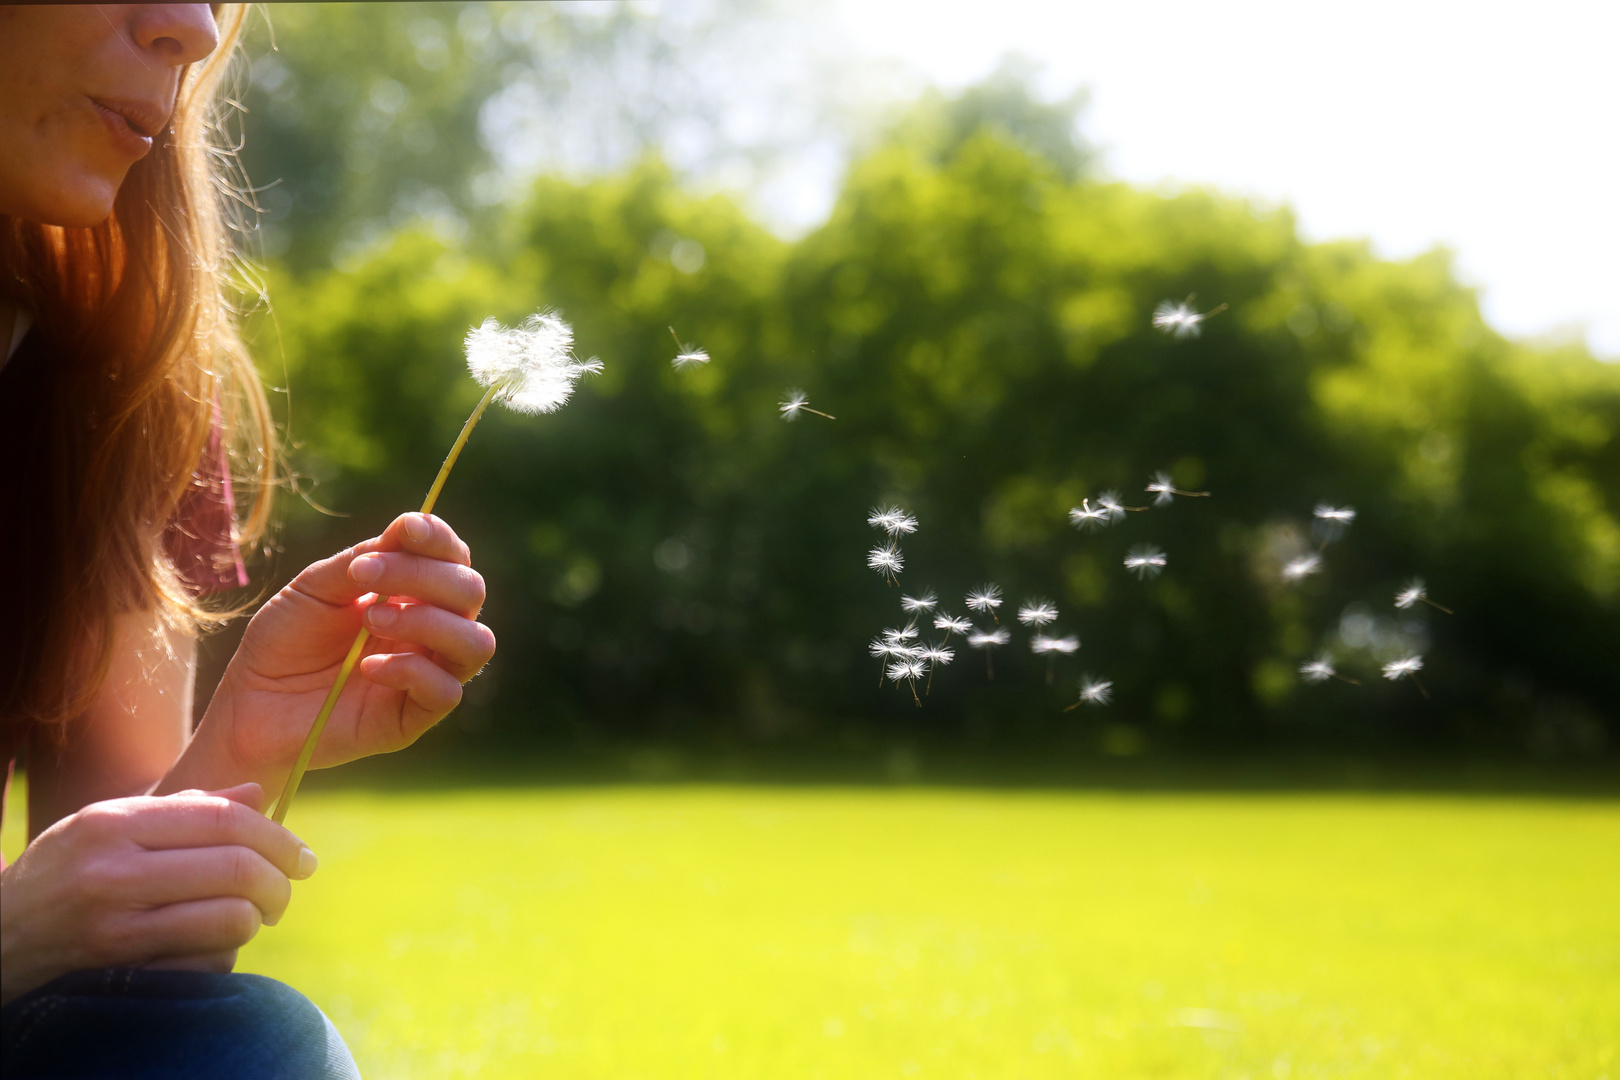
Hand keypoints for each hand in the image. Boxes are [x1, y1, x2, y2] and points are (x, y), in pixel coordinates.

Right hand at [0, 784, 313, 1006]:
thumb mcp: (110, 824)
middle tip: (286, 889)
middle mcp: (111, 872)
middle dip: (280, 882)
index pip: (224, 819)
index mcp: (114, 823)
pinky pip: (206, 963)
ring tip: (251, 915)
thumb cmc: (68, 870)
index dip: (278, 837)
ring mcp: (112, 926)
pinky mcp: (119, 971)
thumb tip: (257, 794)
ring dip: (255, 920)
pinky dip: (225, 955)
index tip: (301, 855)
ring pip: (229, 920)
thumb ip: (186, 808)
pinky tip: (213, 945)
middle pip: (236, 869)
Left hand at [207, 513, 496, 778]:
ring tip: (371, 620)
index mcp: (413, 594)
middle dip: (422, 575)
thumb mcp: (316, 585)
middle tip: (363, 577)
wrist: (251, 702)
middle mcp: (431, 631)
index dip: (440, 539)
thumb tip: (409, 528)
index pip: (453, 559)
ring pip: (476, 642)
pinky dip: (410, 670)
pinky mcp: (414, 717)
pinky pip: (447, 691)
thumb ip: (363, 558)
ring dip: (428, 621)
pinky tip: (366, 668)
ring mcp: (428, 674)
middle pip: (471, 592)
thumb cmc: (285, 641)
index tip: (406, 529)